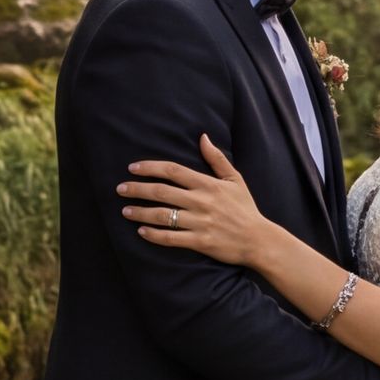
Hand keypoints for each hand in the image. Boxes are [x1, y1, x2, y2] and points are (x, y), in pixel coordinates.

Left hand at [120, 137, 277, 268]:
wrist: (259, 240)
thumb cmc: (245, 208)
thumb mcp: (235, 179)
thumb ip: (217, 158)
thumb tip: (203, 137)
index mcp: (208, 184)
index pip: (173, 171)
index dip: (150, 168)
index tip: (133, 168)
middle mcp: (201, 201)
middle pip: (162, 192)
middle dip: (137, 189)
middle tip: (120, 188)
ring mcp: (200, 222)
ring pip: (162, 215)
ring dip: (140, 212)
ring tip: (125, 210)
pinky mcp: (200, 242)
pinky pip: (171, 238)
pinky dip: (154, 234)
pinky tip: (141, 231)